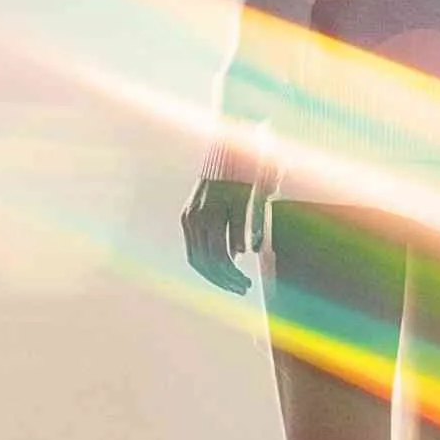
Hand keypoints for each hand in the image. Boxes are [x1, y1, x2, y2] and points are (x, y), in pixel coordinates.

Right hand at [182, 173, 263, 294]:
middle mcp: (195, 217)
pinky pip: (193, 247)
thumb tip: (243, 252)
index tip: (248, 285)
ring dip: (215, 275)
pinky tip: (222, 268)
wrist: (227, 150)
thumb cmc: (247, 173)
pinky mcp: (187, 216)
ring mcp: (188, 217)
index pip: (220, 257)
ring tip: (234, 283)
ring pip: (196, 258)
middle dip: (225, 280)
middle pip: (206, 262)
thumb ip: (246, 224)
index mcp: (212, 214)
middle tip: (243, 288)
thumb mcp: (252, 197)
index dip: (234, 275)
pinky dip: (206, 261)